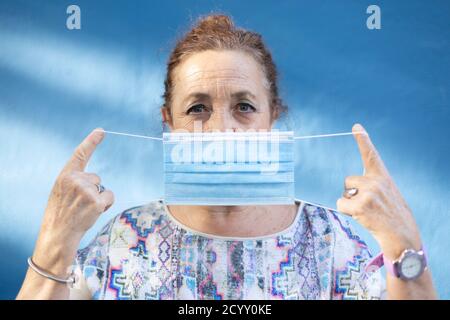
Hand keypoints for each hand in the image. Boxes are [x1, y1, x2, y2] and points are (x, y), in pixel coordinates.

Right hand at [33, 128, 113, 271]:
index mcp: (65, 175)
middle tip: (79, 204)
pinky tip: (93, 213)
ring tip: (84, 210)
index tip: (101, 131)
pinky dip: (106, 205)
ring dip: (98, 198)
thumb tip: (95, 179)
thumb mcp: (62, 191)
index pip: (80, 154)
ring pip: (103, 188)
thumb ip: (75, 181)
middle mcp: (75, 179)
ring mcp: (86, 190)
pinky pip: (110, 197)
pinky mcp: (96, 201)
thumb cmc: (61, 213)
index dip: (91, 141)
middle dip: (92, 190)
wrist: (58, 234)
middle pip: (96, 178)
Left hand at [337, 124, 421, 260]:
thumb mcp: (388, 195)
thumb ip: (373, 185)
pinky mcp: (361, 205)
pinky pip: (340, 205)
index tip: (356, 127)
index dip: (363, 140)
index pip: (371, 155)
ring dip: (350, 204)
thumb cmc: (393, 217)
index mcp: (383, 177)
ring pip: (344, 193)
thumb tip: (351, 187)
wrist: (403, 237)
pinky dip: (346, 212)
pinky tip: (362, 218)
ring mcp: (368, 192)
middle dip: (352, 192)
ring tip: (368, 213)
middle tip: (369, 206)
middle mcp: (376, 181)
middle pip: (348, 180)